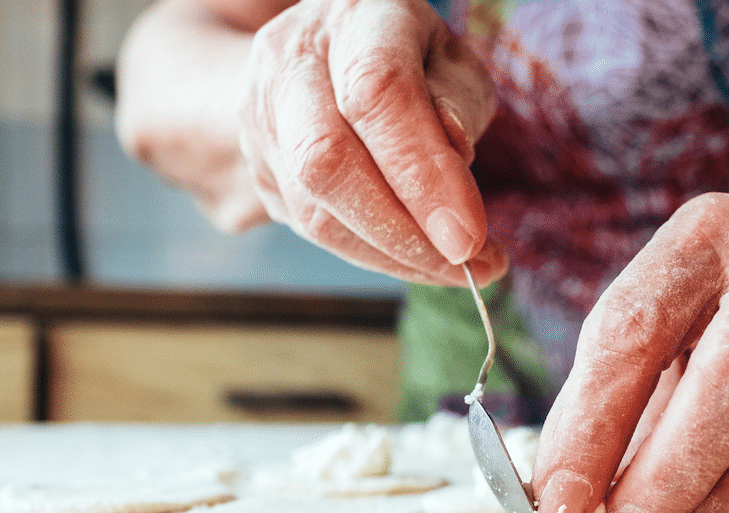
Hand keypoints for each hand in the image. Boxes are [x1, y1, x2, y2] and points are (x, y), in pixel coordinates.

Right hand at [239, 0, 504, 285]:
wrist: (324, 57)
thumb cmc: (408, 59)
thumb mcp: (451, 63)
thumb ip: (458, 103)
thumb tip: (453, 157)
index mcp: (356, 17)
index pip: (377, 94)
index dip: (423, 173)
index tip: (469, 236)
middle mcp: (292, 59)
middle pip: (326, 159)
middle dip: (404, 232)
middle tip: (469, 266)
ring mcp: (263, 115)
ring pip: (315, 210)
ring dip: (394, 257)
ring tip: (459, 271)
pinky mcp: (259, 168)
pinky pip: (314, 230)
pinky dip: (376, 257)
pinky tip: (421, 261)